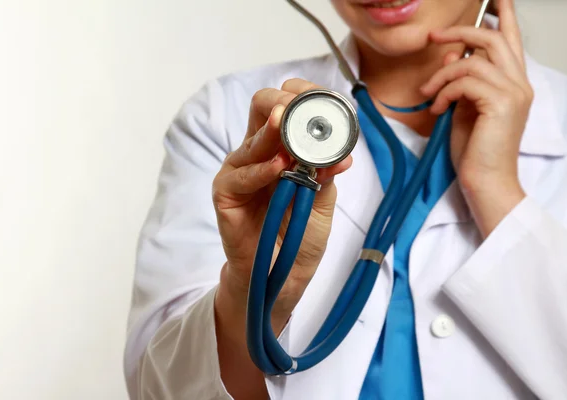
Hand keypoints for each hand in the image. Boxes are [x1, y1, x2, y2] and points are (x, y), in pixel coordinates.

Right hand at [212, 79, 352, 333]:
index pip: (287, 107)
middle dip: (286, 101)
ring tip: (290, 122)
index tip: (328, 100)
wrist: (282, 274)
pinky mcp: (225, 193)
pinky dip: (262, 170)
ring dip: (276, 128)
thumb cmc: (299, 236)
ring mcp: (239, 171)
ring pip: (254, 139)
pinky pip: (242, 175)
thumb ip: (324, 173)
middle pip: (263, 108)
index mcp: (281, 149)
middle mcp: (258, 153)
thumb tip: (341, 152)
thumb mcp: (321, 200)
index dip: (305, 96)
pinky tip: (279, 167)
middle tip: (304, 102)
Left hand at [420, 0, 529, 237]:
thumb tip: (451, 54)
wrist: (485, 182)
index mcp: (513, 84)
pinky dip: (444, 92)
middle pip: (492, 38)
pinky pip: (464, 80)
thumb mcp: (464, 108)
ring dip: (441, 74)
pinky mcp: (501, 103)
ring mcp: (513, 93)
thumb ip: (461, 81)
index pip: (510, 40)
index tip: (490, 0)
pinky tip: (437, 110)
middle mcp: (519, 84)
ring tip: (429, 95)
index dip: (502, 16)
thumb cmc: (475, 151)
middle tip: (434, 35)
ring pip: (472, 59)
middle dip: (460, 32)